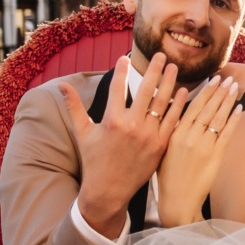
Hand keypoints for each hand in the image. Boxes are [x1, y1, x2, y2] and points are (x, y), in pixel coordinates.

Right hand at [62, 54, 188, 237]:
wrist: (108, 191)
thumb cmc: (94, 160)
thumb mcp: (83, 132)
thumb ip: (74, 106)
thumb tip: (62, 84)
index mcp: (112, 120)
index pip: (118, 87)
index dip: (122, 71)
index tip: (125, 57)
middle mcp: (132, 126)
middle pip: (146, 90)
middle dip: (154, 70)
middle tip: (160, 54)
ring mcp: (148, 135)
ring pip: (162, 102)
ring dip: (169, 82)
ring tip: (173, 67)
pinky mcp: (161, 145)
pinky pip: (172, 120)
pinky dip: (178, 105)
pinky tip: (182, 91)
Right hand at [157, 76, 244, 225]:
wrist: (177, 200)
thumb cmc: (167, 176)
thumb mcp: (163, 149)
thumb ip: (173, 130)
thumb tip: (180, 112)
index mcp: (175, 134)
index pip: (193, 107)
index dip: (206, 91)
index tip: (213, 78)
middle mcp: (190, 137)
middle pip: (208, 109)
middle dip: (220, 92)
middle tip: (229, 78)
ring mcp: (204, 147)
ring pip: (219, 118)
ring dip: (228, 101)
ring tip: (235, 87)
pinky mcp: (215, 157)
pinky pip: (227, 134)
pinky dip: (233, 120)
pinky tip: (239, 108)